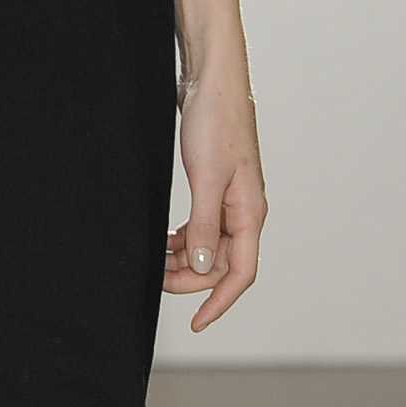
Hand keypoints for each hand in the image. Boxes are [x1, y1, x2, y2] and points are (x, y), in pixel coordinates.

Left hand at [165, 70, 265, 330]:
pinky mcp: (216, 189)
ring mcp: (231, 201)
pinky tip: (165, 240)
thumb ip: (204, 225)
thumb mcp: (206, 177)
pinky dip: (183, 239)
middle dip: (190, 279)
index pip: (240, 273)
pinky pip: (203, 228)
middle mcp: (245, 212)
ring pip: (209, 247)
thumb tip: (200, 266)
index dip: (219, 302)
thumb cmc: (216, 122)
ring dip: (184, 259)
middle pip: (221, 265)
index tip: (197, 324)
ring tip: (155, 260)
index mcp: (250, 213)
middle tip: (156, 279)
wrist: (212, 83)